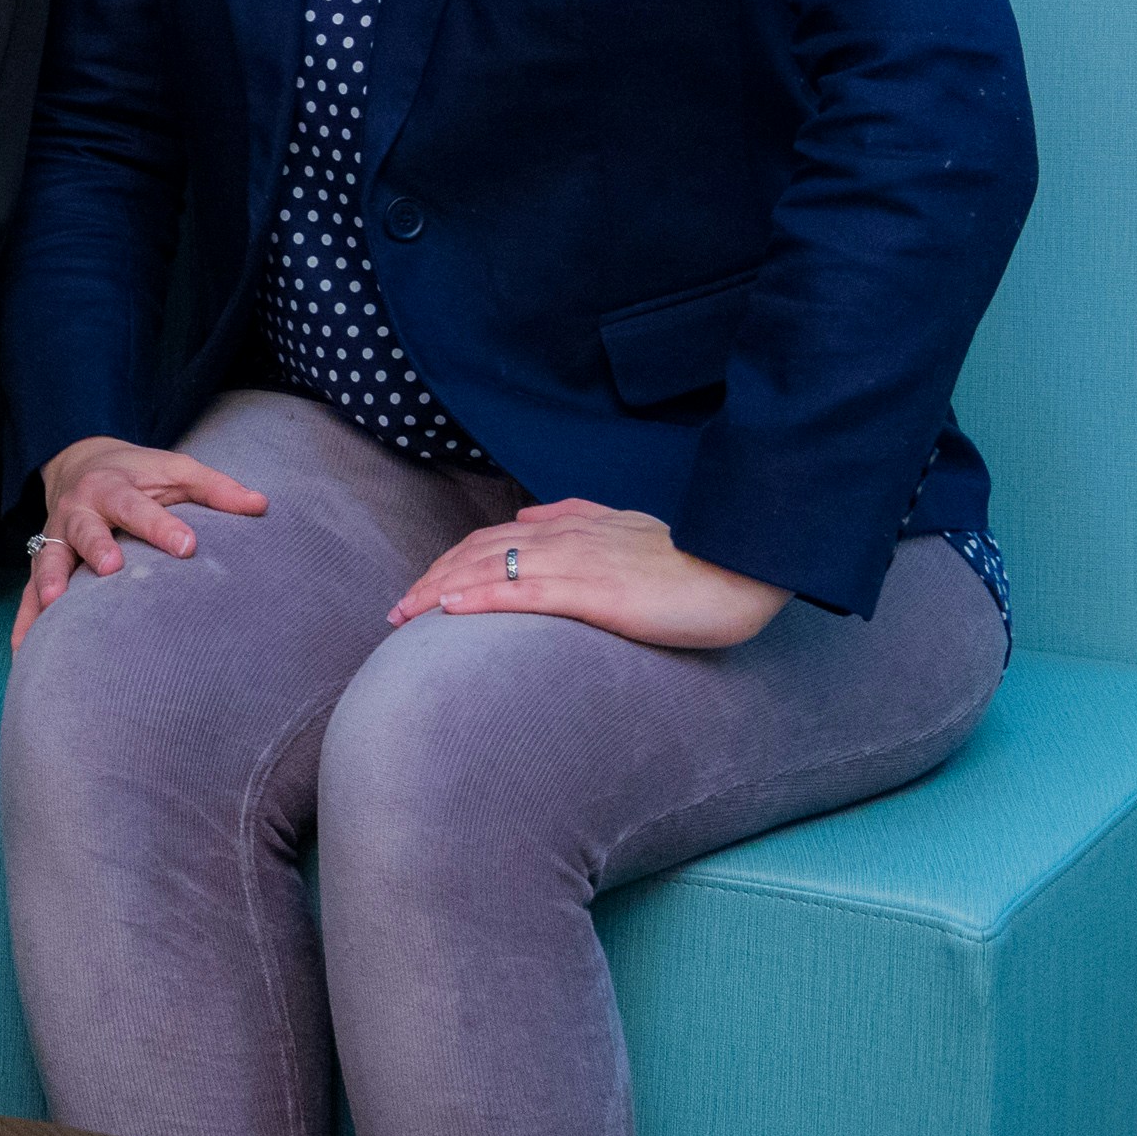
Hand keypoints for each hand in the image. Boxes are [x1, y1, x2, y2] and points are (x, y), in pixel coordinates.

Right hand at [13, 436, 273, 647]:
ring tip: (55, 605)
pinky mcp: (44, 563)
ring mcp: (57, 538)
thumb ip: (216, 489)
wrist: (80, 463)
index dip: (161, 525)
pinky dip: (25, 621)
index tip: (187, 547)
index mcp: (114, 487)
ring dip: (49, 581)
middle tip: (111, 568)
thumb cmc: (139, 475)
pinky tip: (25, 650)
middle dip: (96, 547)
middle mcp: (80, 511)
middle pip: (86, 528)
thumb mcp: (177, 471)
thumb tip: (262, 505)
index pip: (138, 506)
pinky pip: (28, 593)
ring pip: (48, 559)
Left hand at [387, 499, 789, 649]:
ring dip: (439, 591)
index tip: (423, 587)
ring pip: (489, 569)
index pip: (494, 540)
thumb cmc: (689, 562)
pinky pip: (524, 592)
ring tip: (405, 615)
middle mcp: (565, 538)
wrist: (739, 571)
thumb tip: (529, 520)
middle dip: (431, 579)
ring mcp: (577, 563)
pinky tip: (449, 610)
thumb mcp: (627, 530)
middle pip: (477, 552)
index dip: (452, 561)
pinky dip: (479, 597)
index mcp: (572, 527)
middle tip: (397, 610)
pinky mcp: (594, 591)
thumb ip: (578, 520)